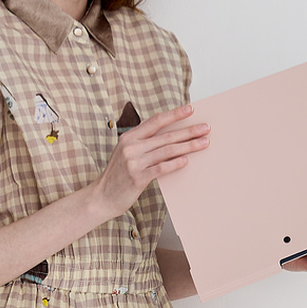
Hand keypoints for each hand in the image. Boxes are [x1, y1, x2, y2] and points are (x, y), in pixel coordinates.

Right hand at [93, 104, 208, 219]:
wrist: (101, 198)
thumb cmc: (117, 177)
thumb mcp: (126, 154)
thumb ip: (143, 144)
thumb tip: (169, 138)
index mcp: (129, 137)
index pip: (155, 121)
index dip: (174, 114)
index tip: (190, 109)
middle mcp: (131, 146)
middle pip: (166, 136)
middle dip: (188, 131)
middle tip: (205, 128)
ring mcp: (134, 162)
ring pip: (167, 151)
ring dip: (188, 146)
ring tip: (203, 143)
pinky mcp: (137, 178)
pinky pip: (161, 168)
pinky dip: (175, 164)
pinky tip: (186, 160)